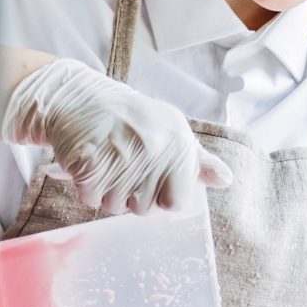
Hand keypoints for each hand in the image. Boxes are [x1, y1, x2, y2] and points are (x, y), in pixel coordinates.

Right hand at [0, 58, 233, 213]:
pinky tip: (89, 162)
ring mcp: (119, 156)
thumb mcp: (171, 130)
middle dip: (129, 195)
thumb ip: (198, 160)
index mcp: (177, 144)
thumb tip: (226, 180)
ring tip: (105, 161)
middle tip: (122, 165)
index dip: (160, 197)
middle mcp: (152, 149)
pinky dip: (86, 186)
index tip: (150, 179)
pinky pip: (90, 198)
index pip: (176, 203)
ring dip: (106, 191)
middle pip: (142, 209)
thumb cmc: (130, 119)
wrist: (80, 97)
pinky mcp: (89, 162)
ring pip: (114, 206)